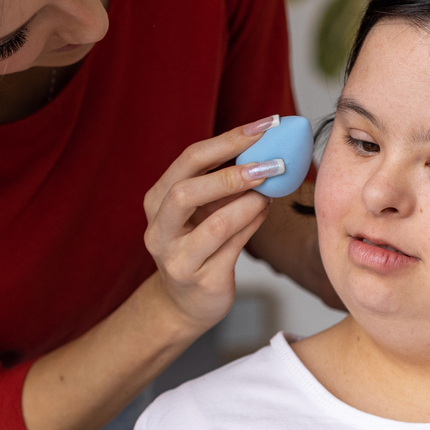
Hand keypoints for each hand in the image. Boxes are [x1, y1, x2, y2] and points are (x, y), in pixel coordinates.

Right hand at [142, 116, 284, 333]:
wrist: (185, 303)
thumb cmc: (196, 246)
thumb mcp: (199, 211)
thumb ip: (220, 183)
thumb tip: (267, 149)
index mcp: (156, 201)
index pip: (188, 160)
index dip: (228, 140)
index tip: (265, 126)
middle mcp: (159, 230)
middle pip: (186, 192)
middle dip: (231, 174)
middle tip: (271, 163)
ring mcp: (177, 259)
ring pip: (214, 225)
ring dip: (249, 203)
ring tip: (272, 190)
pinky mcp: (201, 281)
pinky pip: (233, 248)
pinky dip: (253, 225)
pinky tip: (266, 210)